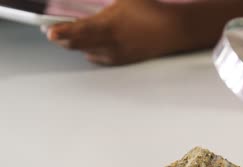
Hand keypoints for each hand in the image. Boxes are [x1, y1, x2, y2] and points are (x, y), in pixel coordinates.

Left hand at [46, 0, 186, 64]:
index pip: (78, 31)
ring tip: (69, 37)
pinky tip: (91, 46)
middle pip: (77, 45)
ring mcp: (115, 54)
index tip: (49, 32)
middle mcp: (109, 43)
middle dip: (63, 39)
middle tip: (53, 32)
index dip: (61, 32)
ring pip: (87, 52)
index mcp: (108, 25)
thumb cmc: (151, 10)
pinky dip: (90, 52)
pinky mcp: (122, 60)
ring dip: (76, 46)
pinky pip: (99, 58)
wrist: (172, 30)